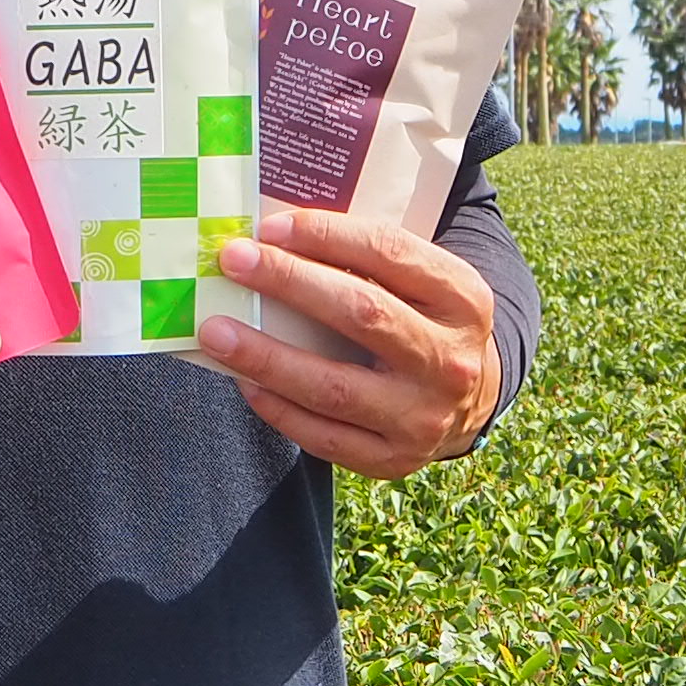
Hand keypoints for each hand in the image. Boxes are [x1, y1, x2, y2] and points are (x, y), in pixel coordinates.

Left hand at [201, 204, 501, 478]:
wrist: (470, 401)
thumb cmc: (424, 322)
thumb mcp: (424, 283)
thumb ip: (371, 260)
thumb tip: (275, 239)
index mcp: (462, 298)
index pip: (390, 253)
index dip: (327, 236)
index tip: (270, 227)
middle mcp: (450, 359)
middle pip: (362, 313)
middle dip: (289, 283)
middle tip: (233, 262)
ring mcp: (424, 416)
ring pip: (333, 386)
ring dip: (266, 356)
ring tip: (216, 332)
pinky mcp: (394, 458)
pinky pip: (323, 436)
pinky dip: (278, 408)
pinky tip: (245, 381)